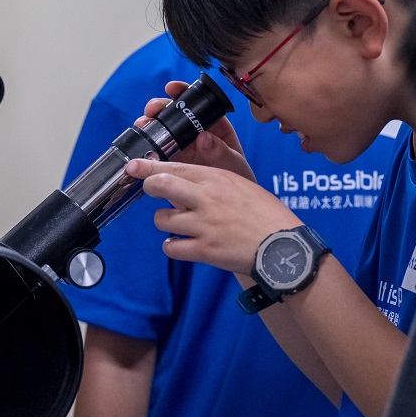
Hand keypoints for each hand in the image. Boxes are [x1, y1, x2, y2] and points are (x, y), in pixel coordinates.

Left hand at [124, 158, 298, 274]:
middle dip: (149, 187)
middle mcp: (206, 199)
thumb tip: (185, 180)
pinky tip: (183, 244)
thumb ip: (212, 181)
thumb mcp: (241, 185)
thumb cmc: (265, 214)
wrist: (283, 246)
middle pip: (160, 186)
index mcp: (217, 179)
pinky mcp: (204, 250)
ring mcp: (203, 225)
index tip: (133, 166)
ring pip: (161, 219)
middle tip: (150, 190)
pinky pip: (171, 247)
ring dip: (165, 221)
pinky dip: (173, 246)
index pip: (175, 167)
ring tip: (179, 224)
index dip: (148, 167)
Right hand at [138, 81, 254, 180]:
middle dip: (161, 107)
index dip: (184, 93)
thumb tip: (205, 137)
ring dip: (150, 124)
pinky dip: (146, 146)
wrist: (228, 208)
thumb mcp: (234, 165)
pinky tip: (140, 144)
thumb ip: (221, 152)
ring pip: (163, 130)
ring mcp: (182, 147)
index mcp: (215, 127)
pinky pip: (156, 151)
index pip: (199, 104)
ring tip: (143, 124)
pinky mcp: (171, 163)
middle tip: (152, 109)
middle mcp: (196, 133)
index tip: (172, 88)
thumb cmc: (237, 181)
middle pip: (176, 114)